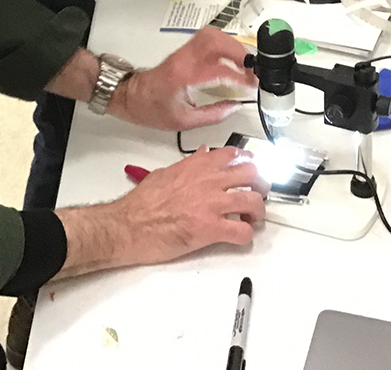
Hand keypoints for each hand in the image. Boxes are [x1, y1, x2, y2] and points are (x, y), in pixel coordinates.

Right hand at [54, 146, 268, 276]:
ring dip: (258, 211)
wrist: (129, 225)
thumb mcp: (165, 173)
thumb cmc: (142, 203)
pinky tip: (238, 236)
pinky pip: (243, 231)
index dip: (249, 162)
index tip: (253, 168)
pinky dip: (246, 235)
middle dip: (261, 185)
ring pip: (254, 201)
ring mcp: (212, 204)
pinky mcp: (211, 229)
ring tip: (252, 218)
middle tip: (257, 194)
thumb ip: (188, 164)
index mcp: (197, 166)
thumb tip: (203, 154)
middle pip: (252, 175)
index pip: (234, 154)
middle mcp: (208, 181)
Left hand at [110, 27, 257, 130]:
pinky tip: (233, 60)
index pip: (218, 68)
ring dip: (233, 46)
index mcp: (184, 76)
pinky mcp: (185, 50)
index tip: (252, 85)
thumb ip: (213, 114)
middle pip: (215, 40)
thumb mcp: (184, 121)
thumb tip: (236, 106)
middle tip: (253, 70)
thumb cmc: (153, 110)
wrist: (131, 96)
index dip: (239, 75)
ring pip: (212, 35)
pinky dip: (225, 45)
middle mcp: (184, 58)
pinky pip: (208, 39)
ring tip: (246, 65)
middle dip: (239, 52)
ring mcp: (184, 51)